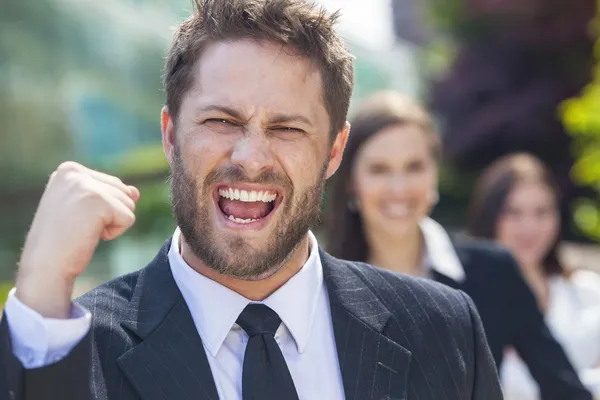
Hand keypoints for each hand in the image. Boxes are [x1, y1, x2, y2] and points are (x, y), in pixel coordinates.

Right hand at [15, 162, 139, 317]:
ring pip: (129, 204)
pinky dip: (114, 233)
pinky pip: (129, 218)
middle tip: (78, 227)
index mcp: (68, 170)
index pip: (112, 184)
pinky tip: (89, 235)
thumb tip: (135, 193)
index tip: (74, 219)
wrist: (45, 266)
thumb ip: (111, 195)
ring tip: (82, 231)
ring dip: (111, 224)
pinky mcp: (99, 201)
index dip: (101, 209)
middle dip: (108, 215)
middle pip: (123, 191)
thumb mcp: (86, 210)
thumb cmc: (63, 241)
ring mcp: (86, 185)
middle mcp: (75, 172)